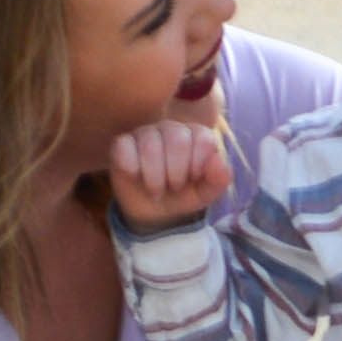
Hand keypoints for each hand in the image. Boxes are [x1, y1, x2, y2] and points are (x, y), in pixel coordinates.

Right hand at [108, 122, 230, 231]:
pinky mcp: (122, 143)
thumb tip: (219, 162)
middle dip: (176, 172)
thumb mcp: (204, 194)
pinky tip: (135, 177)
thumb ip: (219, 179)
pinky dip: (131, 167)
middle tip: (173, 187)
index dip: (197, 165)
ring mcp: (145, 133)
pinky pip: (124, 146)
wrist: (152, 212)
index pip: (203, 138)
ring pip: (150, 143)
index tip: (192, 179)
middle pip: (177, 139)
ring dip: (154, 176)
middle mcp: (172, 128)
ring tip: (156, 190)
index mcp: (197, 135)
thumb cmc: (182, 196)